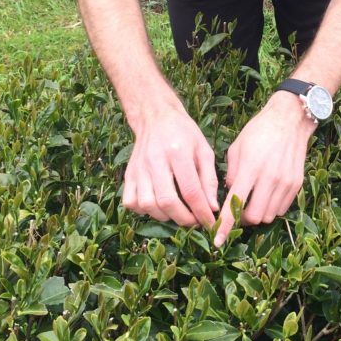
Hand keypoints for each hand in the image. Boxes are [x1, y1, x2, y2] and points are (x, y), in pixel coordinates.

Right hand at [122, 101, 218, 228]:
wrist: (156, 117)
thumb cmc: (184, 133)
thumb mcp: (204, 150)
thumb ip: (210, 179)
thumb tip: (212, 208)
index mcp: (178, 152)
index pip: (191, 191)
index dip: (202, 212)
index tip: (210, 223)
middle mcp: (155, 161)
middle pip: (167, 201)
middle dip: (184, 219)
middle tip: (195, 222)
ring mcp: (138, 169)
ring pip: (148, 205)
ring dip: (165, 217)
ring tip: (178, 214)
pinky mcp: (128, 174)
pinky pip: (131, 203)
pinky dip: (144, 211)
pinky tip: (157, 206)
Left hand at [214, 92, 313, 245]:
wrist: (289, 120)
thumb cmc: (258, 131)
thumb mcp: (236, 148)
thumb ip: (231, 173)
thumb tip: (229, 195)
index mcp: (250, 168)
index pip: (234, 205)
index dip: (225, 226)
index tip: (217, 241)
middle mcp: (269, 178)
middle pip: (253, 217)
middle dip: (242, 220)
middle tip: (236, 211)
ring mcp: (285, 183)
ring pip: (268, 216)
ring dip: (257, 215)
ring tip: (252, 201)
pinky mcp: (296, 184)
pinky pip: (281, 209)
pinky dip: (271, 208)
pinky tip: (266, 195)